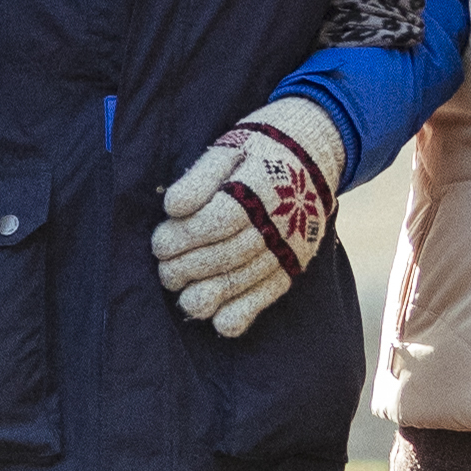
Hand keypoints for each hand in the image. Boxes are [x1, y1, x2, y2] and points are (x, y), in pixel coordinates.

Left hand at [151, 97, 347, 338]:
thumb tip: (172, 207)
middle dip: (189, 268)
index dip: (185, 237)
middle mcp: (278, 223)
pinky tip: (219, 322)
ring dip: (210, 295)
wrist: (311, 151)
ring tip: (183, 297)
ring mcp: (288, 248)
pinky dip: (245, 312)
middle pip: (228, 255)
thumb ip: (201, 177)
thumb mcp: (228, 148)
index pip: (219, 220)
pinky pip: (269, 294)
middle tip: (164, 271)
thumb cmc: (258, 150)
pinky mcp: (293, 265)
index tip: (159, 244)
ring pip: (246, 279)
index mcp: (260, 189)